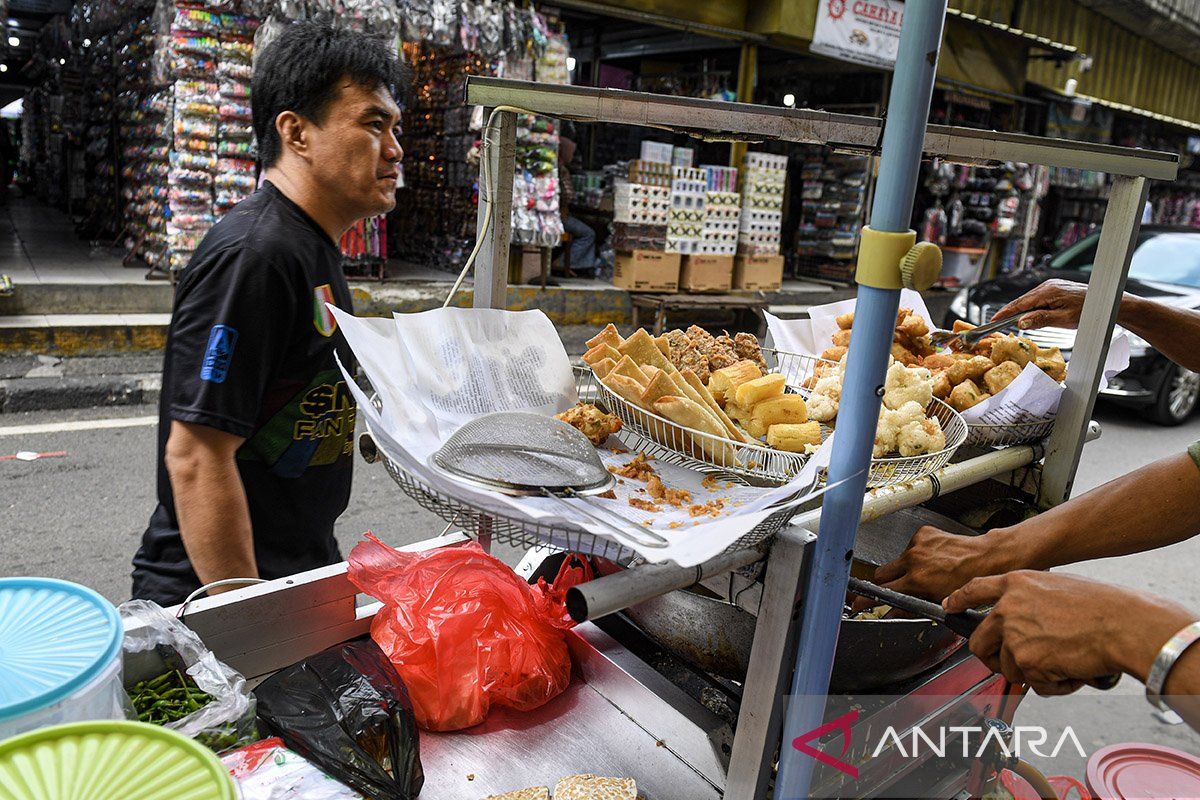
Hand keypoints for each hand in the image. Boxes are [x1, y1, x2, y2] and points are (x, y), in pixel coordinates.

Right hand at [850, 526, 1006, 612]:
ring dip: (904, 567)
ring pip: (897, 560)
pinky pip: (910, 546)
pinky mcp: (922, 533)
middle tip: (896, 586)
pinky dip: (917, 553)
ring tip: (924, 572)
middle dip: (885, 582)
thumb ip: (909, 610)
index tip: (858, 602)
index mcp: (915, 581)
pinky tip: (931, 558)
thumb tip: (890, 615)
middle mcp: (912, 561)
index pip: (880, 591)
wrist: (985, 558)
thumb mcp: (937, 603)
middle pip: (881, 573)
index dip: (866, 599)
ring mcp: (916, 545)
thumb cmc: (967, 581)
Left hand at [944, 571, 1146, 695]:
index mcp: (1016, 584)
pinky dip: (1053, 685)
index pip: (974, 589)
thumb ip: (1030, 601)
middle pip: (978, 642)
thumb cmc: (1102, 606)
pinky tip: (1071, 670)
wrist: (1122, 625)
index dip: (958, 600)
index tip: (949, 607)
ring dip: (1034, 673)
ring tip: (1063, 662)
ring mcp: (1013, 635)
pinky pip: (1032, 684)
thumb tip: (1022, 623)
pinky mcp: (1026, 661)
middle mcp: (1007, 608)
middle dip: (993, 658)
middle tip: (1014, 663)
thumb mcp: (1056, 587)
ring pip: (1008, 668)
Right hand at [990, 279, 1088, 330]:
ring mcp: (1052, 286)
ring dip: (1022, 310)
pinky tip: (1030, 315)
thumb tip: (1021, 322)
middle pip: (1023, 300)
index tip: (993, 321)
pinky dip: (1031, 307)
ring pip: (1030, 299)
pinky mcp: (1056, 288)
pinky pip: (1038, 298)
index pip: (1020, 303)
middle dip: (1010, 312)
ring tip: (1014, 323)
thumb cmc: (1089, 311)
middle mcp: (1048, 285)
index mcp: (1048, 291)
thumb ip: (1041, 319)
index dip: (1005, 313)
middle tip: (999, 324)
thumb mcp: (1063, 319)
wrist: (1105, 303)